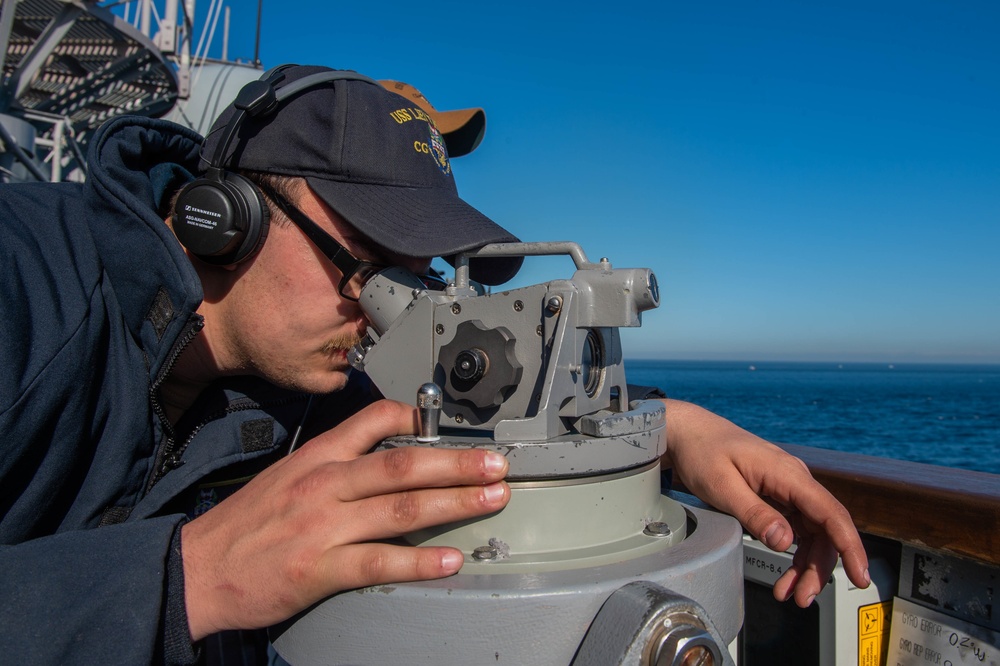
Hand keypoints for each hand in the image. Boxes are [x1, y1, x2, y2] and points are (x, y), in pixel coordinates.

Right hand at [180, 400, 509, 639]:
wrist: (198, 568)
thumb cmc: (245, 524)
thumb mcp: (287, 474)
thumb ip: (334, 462)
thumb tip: (380, 458)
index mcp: (318, 457)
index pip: (373, 421)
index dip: (419, 417)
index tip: (456, 424)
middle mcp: (326, 484)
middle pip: (403, 464)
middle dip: (457, 462)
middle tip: (496, 464)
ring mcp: (325, 526)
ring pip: (401, 508)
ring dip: (454, 503)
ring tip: (491, 499)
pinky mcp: (321, 568)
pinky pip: (380, 561)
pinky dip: (418, 561)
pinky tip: (449, 560)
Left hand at [660, 399, 869, 606]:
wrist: (689, 432)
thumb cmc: (703, 451)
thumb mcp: (722, 485)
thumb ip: (754, 513)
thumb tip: (785, 542)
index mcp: (787, 473)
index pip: (831, 513)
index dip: (850, 546)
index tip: (860, 575)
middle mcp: (795, 480)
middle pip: (824, 530)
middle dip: (820, 567)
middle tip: (803, 597)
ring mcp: (788, 489)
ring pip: (812, 534)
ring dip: (807, 566)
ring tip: (791, 593)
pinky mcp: (777, 496)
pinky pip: (796, 529)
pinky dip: (794, 554)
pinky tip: (786, 574)